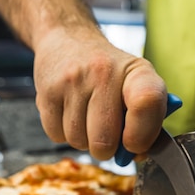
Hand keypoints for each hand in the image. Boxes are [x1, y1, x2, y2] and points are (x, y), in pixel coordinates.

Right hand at [32, 28, 167, 159]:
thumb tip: (138, 155)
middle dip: (107, 148)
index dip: (142, 134)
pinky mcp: (46, 92)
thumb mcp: (137, 82)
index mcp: (136, 71)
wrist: (67, 39)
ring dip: (84, 140)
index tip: (135, 144)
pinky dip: (63, 133)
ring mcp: (72, 82)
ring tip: (86, 116)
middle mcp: (104, 72)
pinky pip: (56, 136)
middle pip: (104, 141)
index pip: (147, 103)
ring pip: (78, 142)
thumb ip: (146, 119)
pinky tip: (69, 112)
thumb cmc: (109, 72)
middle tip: (108, 133)